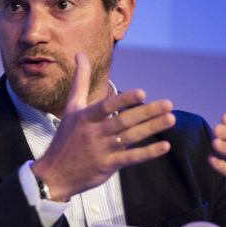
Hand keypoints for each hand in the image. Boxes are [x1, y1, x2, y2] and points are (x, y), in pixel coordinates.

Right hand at [31, 52, 175, 200]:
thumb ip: (80, 81)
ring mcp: (102, 150)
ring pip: (131, 138)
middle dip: (147, 113)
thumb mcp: (71, 107)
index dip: (124, 100)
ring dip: (152, 128)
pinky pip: (131, 158)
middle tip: (169, 104)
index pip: (107, 107)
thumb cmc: (65, 137)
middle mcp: (94, 133)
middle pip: (124, 121)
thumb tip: (80, 53)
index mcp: (85, 117)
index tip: (142, 93)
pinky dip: (148, 153)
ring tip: (171, 119)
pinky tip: (164, 146)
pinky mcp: (108, 166)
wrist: (54, 174)